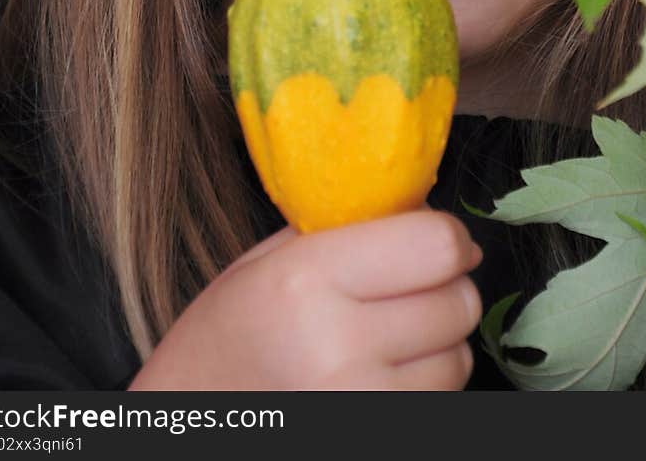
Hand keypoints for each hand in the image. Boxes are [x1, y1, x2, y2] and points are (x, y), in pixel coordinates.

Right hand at [128, 208, 482, 390]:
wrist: (187, 414)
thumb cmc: (227, 331)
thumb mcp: (268, 259)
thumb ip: (345, 230)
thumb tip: (428, 209)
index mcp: (308, 278)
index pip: (436, 246)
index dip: (450, 238)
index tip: (441, 242)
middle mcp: (337, 345)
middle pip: (457, 302)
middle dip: (448, 289)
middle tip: (416, 289)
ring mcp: (358, 404)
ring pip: (458, 360)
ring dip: (441, 344)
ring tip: (393, 339)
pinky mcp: (371, 437)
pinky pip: (441, 404)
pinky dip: (427, 387)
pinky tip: (387, 377)